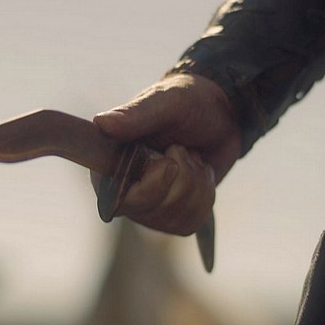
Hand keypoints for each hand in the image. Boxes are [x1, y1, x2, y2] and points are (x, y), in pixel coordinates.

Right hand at [92, 73, 241, 234]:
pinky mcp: (171, 215)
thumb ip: (136, 115)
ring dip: (195, 184)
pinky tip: (199, 172)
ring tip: (192, 157)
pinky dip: (205, 195)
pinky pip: (189, 222)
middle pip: (149, 210)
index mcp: (111, 160)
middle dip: (180, 179)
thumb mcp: (167, 102)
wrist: (223, 115)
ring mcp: (148, 205)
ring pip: (174, 217)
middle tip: (182, 149)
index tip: (169, 161)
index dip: (148, 185)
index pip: (115, 197)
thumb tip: (101, 123)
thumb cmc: (190, 102)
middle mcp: (123, 188)